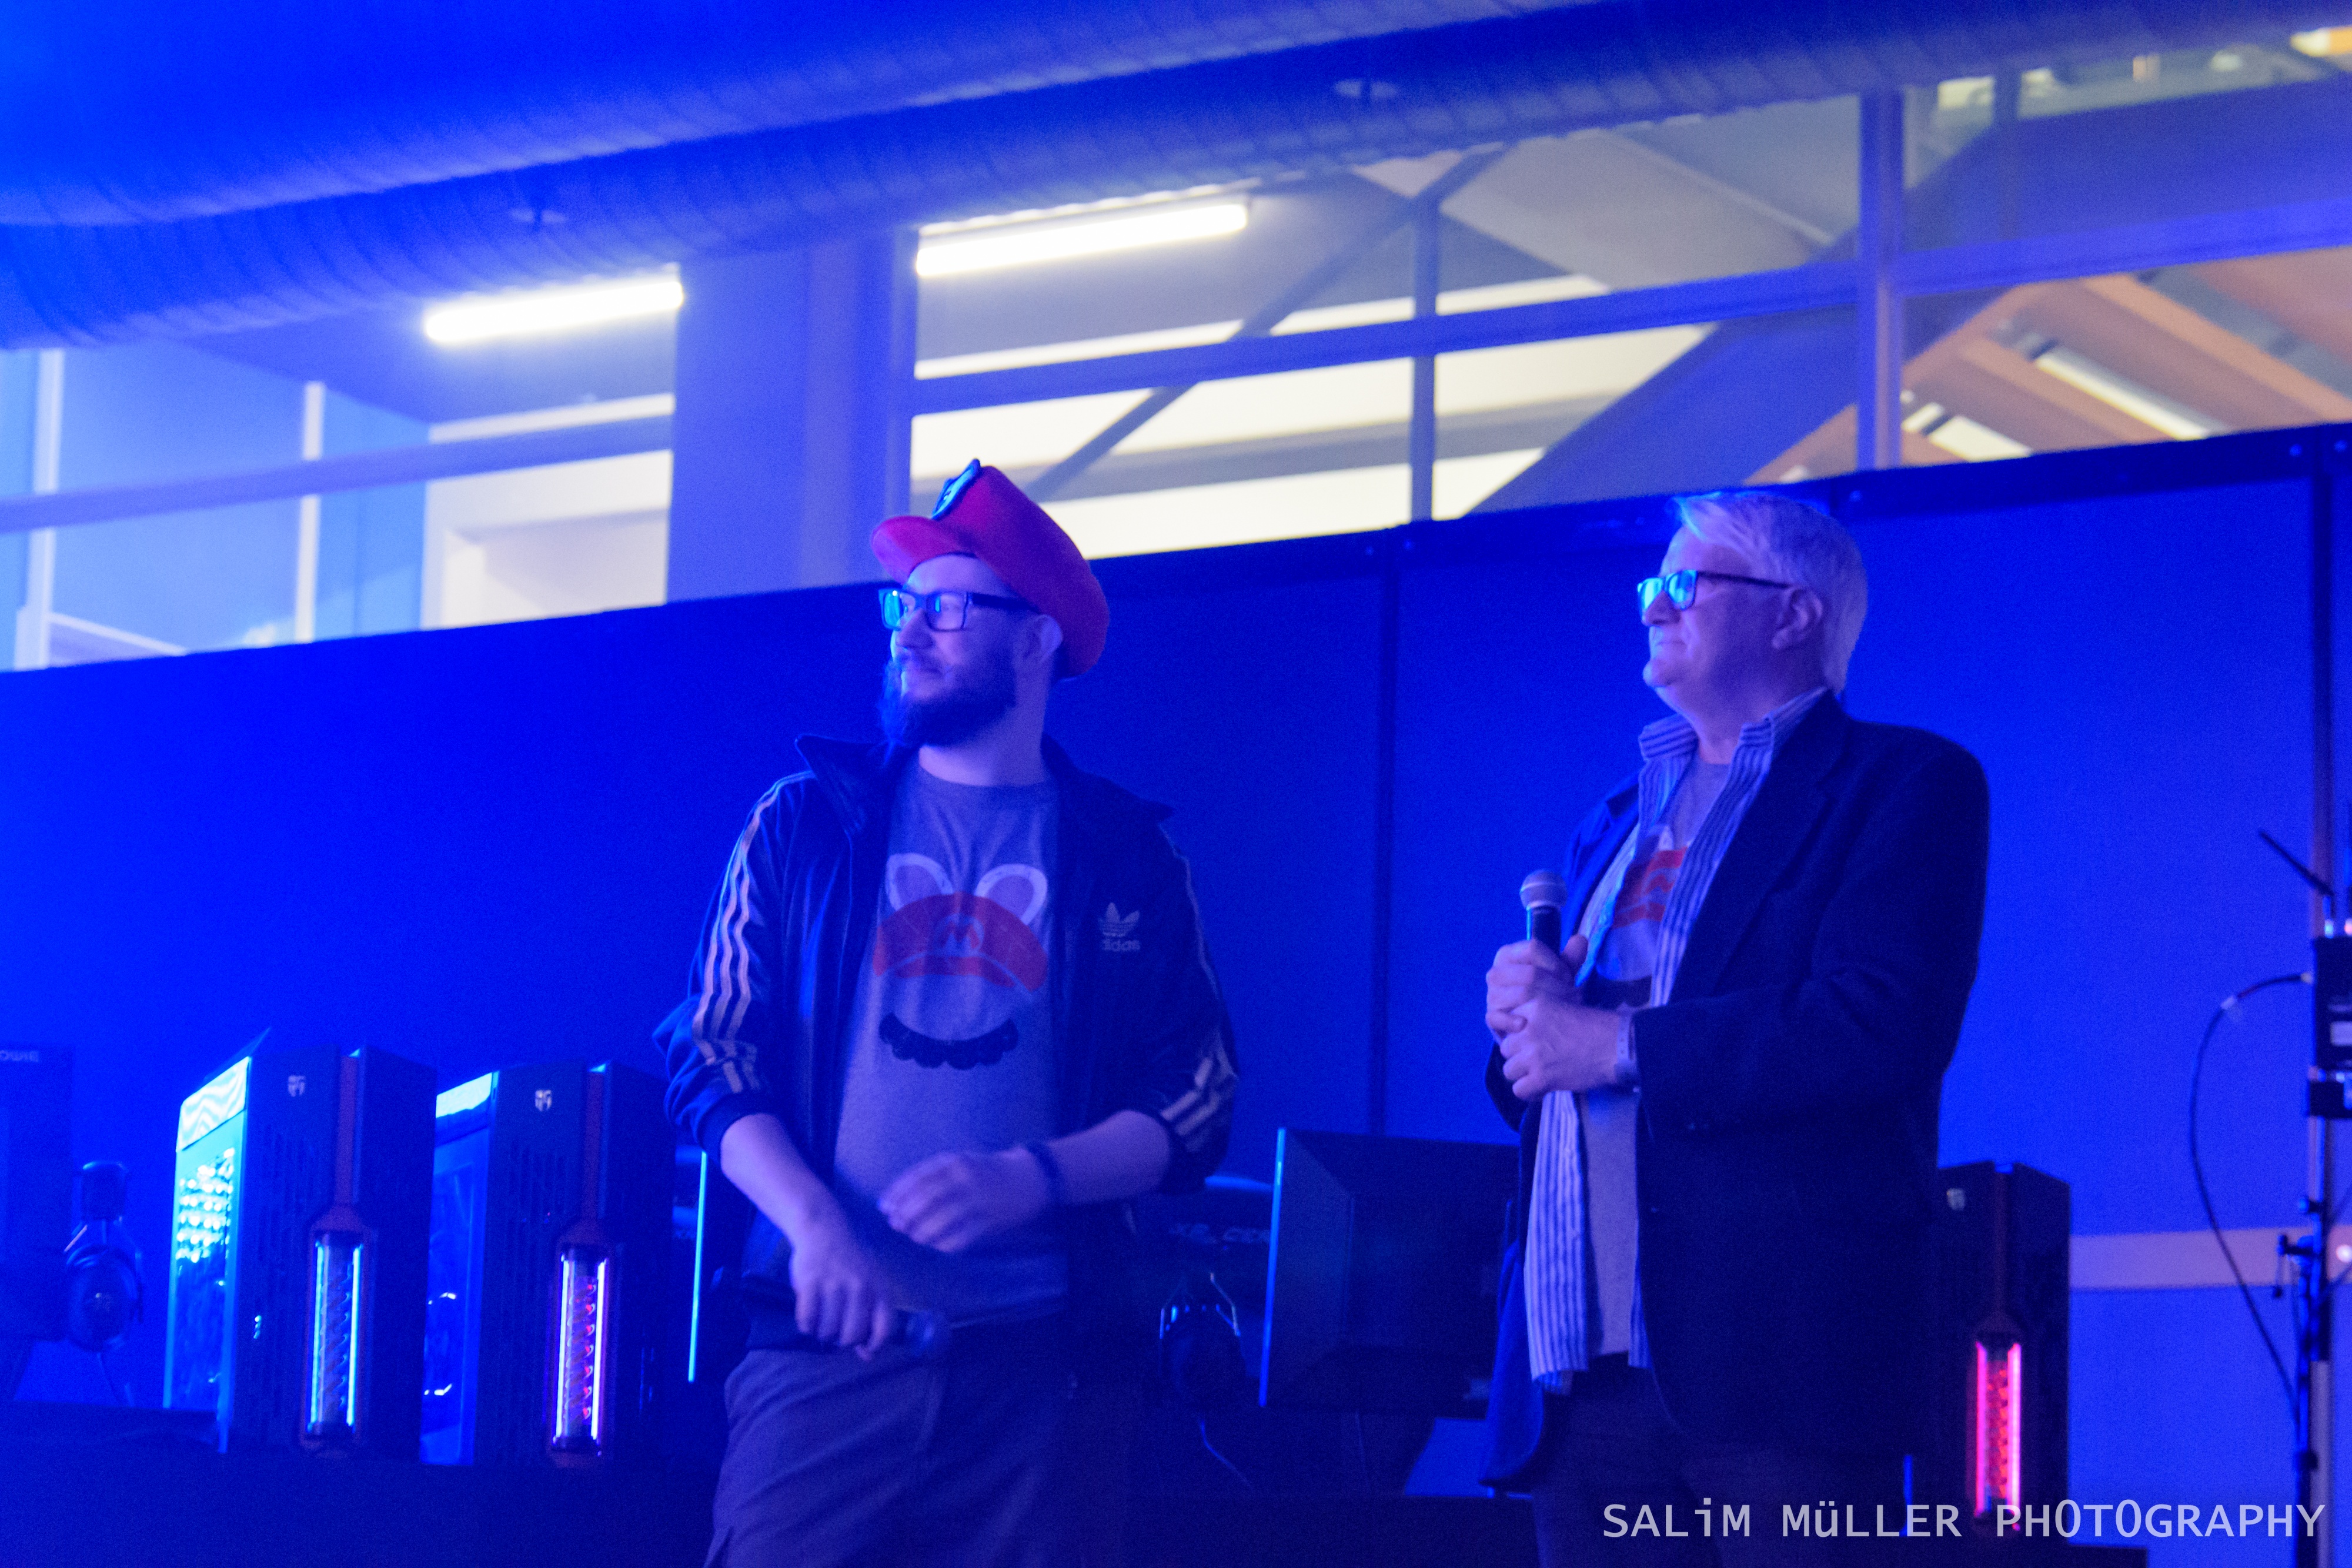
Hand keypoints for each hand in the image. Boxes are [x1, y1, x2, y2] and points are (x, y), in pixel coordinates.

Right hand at [783, 1203, 895, 1355]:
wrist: (824, 1228)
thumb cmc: (852, 1260)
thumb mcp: (871, 1282)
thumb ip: (872, 1316)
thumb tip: (868, 1356)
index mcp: (880, 1287)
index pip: (883, 1329)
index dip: (875, 1345)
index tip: (864, 1349)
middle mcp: (860, 1287)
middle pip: (851, 1336)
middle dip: (842, 1341)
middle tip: (837, 1333)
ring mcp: (834, 1285)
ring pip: (827, 1331)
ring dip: (823, 1334)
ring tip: (822, 1323)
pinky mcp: (810, 1283)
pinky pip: (807, 1320)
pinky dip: (807, 1326)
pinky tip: (809, 1318)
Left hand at [881, 1148, 1050, 1253]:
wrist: (1029, 1178)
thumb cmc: (986, 1171)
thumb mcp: (960, 1163)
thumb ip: (933, 1176)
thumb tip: (899, 1199)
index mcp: (956, 1162)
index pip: (919, 1177)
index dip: (898, 1194)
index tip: (885, 1207)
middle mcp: (967, 1178)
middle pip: (928, 1198)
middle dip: (907, 1214)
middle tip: (896, 1225)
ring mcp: (980, 1199)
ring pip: (943, 1219)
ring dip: (923, 1231)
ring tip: (914, 1237)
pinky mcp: (992, 1220)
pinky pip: (963, 1236)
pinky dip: (946, 1243)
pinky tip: (936, 1246)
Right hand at [1486, 934, 1587, 1037]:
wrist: (1529, 1020)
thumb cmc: (1543, 990)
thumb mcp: (1557, 975)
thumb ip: (1569, 959)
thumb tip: (1581, 939)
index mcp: (1508, 955)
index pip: (1532, 948)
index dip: (1555, 962)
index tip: (1568, 977)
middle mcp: (1496, 972)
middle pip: (1529, 973)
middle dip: (1556, 985)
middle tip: (1572, 996)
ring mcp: (1491, 995)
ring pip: (1519, 994)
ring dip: (1546, 1004)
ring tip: (1562, 1010)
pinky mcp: (1491, 1017)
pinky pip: (1497, 1017)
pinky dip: (1511, 1021)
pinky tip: (1525, 1024)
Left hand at [1487, 935, 1622, 1098]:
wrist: (1618, 1045)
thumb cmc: (1598, 1025)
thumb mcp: (1565, 1005)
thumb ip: (1540, 1017)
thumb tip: (1523, 1030)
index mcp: (1532, 1007)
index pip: (1507, 1024)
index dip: (1519, 1036)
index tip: (1532, 1042)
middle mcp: (1527, 1029)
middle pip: (1506, 1048)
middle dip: (1520, 1056)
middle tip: (1539, 1061)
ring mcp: (1532, 1054)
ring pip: (1509, 1070)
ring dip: (1524, 1075)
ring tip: (1541, 1076)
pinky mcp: (1540, 1078)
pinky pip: (1519, 1090)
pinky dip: (1530, 1093)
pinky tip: (1542, 1090)